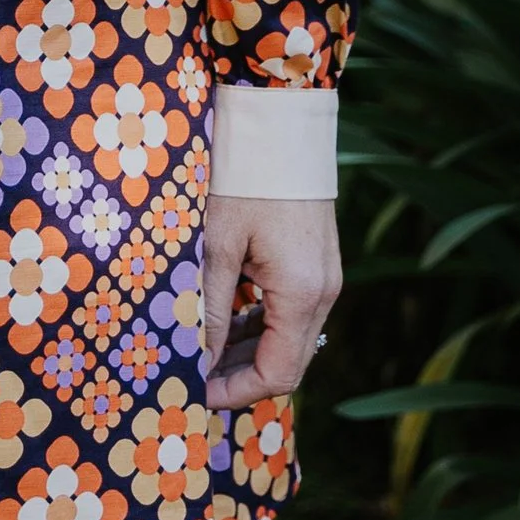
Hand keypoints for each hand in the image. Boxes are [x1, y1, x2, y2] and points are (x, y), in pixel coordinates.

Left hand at [203, 193, 341, 410]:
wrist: (281, 126)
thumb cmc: (245, 179)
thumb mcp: (218, 245)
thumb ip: (213, 309)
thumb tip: (200, 361)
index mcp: (302, 294)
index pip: (278, 375)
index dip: (236, 392)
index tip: (197, 394)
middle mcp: (324, 293)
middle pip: (288, 363)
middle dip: (241, 377)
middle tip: (193, 376)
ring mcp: (326, 279)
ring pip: (292, 340)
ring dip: (251, 353)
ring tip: (203, 352)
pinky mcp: (319, 265)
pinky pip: (294, 313)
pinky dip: (264, 327)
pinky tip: (229, 321)